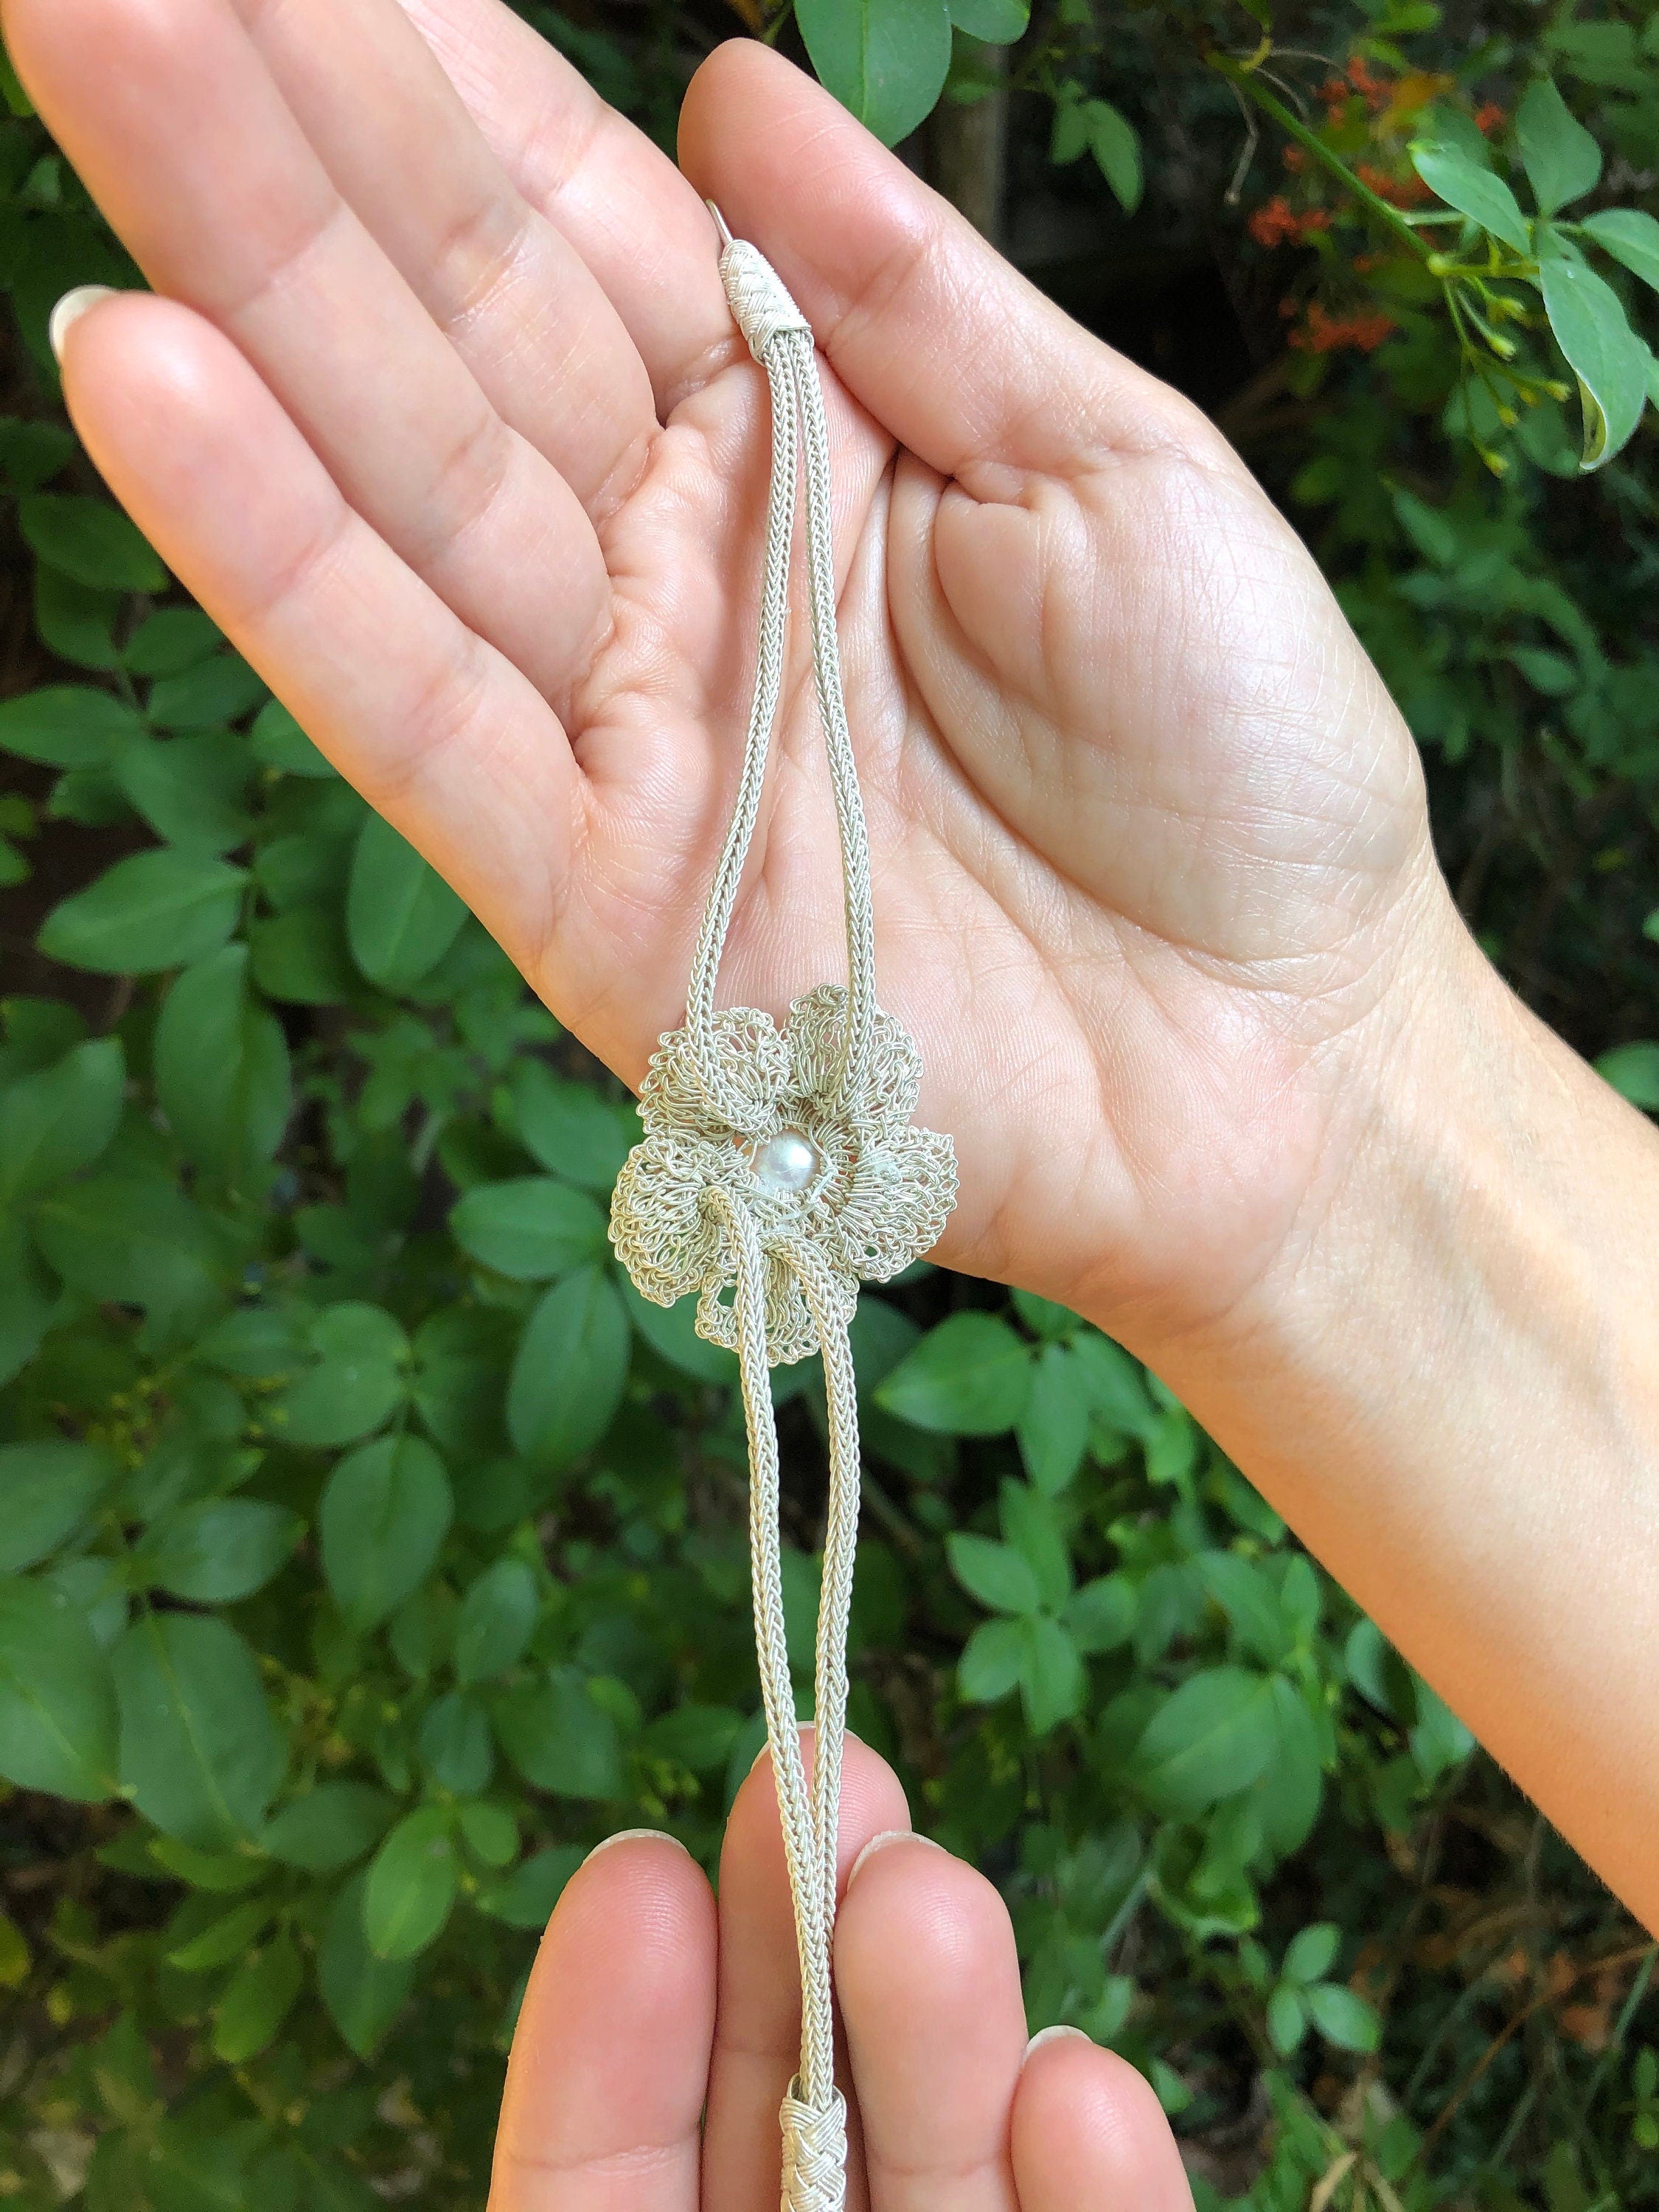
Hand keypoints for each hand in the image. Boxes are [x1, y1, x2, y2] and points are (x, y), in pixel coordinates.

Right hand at [14, 0, 1451, 1346]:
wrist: (1284, 1064)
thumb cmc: (1241, 767)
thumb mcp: (1118, 473)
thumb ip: (915, 300)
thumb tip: (727, 91)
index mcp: (804, 446)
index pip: (580, 228)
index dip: (438, 75)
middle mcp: (682, 574)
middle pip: (452, 329)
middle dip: (282, 130)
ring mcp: (631, 738)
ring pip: (399, 485)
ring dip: (237, 280)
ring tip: (92, 52)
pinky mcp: (602, 906)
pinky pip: (418, 716)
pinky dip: (281, 563)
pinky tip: (142, 377)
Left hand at [493, 1733, 1190, 2210]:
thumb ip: (587, 2165)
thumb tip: (636, 1881)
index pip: (615, 2178)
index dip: (628, 2034)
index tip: (648, 1870)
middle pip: (802, 2141)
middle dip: (811, 1959)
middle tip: (827, 1777)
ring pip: (958, 2187)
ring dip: (949, 2036)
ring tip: (926, 1898)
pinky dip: (1108, 2199)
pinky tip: (1077, 2081)